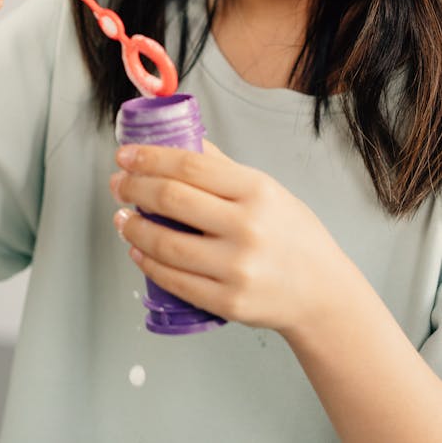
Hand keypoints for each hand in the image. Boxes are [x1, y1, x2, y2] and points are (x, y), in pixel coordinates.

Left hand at [110, 140, 350, 335]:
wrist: (322, 292)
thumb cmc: (292, 234)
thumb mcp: (266, 188)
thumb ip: (222, 166)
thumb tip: (180, 139)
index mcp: (255, 190)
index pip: (189, 165)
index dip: (149, 158)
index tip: (126, 155)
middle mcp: (247, 227)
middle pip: (171, 199)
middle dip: (134, 188)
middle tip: (119, 184)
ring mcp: (237, 268)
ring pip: (165, 243)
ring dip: (133, 228)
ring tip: (122, 218)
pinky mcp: (228, 302)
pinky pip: (174, 280)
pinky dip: (147, 263)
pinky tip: (138, 250)